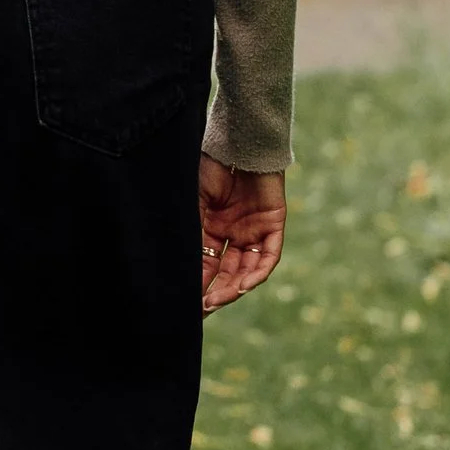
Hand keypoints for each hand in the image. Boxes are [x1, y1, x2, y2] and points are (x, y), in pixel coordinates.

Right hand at [199, 153, 284, 311]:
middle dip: (218, 292)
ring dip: (236, 287)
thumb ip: (191, 233)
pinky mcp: (272, 224)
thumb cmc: (207, 165)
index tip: (188, 305)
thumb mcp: (192, 203)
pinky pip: (268, 256)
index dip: (199, 285)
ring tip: (221, 300)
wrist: (235, 141)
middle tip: (204, 308)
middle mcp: (233, 233)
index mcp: (210, 228)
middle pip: (228, 272)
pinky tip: (245, 285)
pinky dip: (258, 272)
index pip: (206, 265)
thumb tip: (177, 266)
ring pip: (248, 269)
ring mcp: (253, 230)